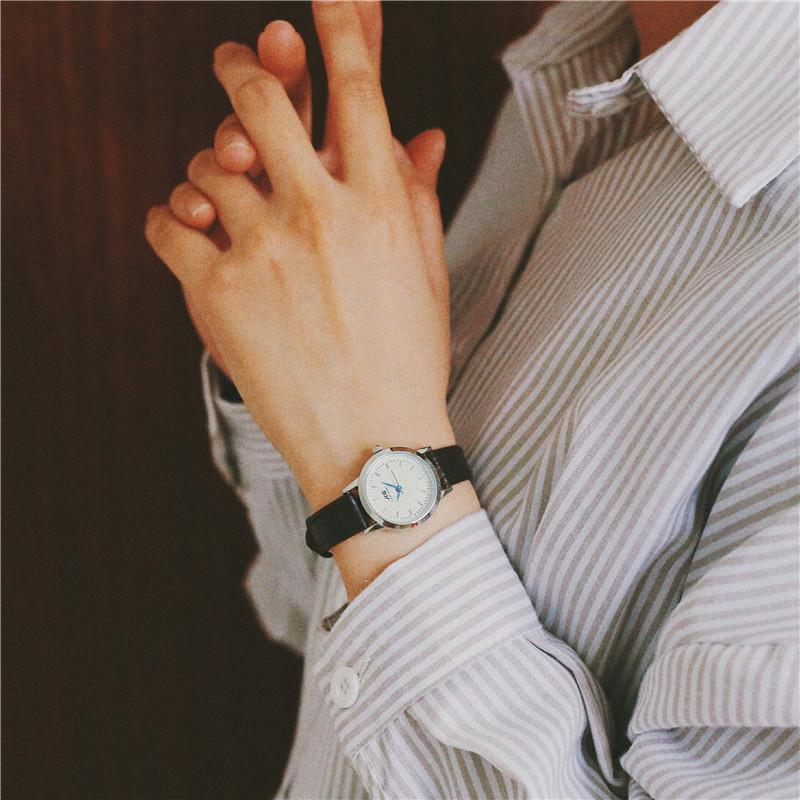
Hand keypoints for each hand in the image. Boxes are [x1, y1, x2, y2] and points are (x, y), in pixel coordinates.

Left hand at [170, 4, 445, 377]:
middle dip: (246, 67)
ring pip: (208, 164)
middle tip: (239, 59)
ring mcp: (266, 251)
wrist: (373, 439)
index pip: (359, 88)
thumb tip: (423, 132)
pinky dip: (170, 216)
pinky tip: (189, 227)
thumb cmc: (406, 357)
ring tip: (224, 186)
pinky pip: (167, 223)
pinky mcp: (219, 294)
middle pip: (263, 101)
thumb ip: (416, 193)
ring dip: (211, 164)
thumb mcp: (427, 272)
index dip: (341, 24)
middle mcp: (321, 214)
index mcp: (379, 204)